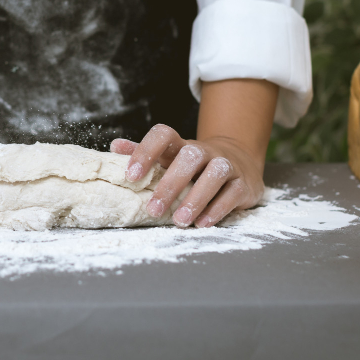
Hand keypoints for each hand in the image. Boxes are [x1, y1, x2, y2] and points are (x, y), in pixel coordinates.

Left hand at [112, 124, 264, 227]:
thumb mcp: (170, 157)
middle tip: (154, 210)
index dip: (146, 151)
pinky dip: (218, 209)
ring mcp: (227, 165)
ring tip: (180, 220)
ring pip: (215, 173)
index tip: (131, 176)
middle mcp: (205, 151)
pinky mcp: (243, 183)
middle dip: (171, 184)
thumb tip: (115, 146)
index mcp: (181, 145)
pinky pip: (232, 193)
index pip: (163, 136)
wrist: (238, 161)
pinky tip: (202, 223)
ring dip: (197, 197)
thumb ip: (145, 154)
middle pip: (190, 156)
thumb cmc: (194, 165)